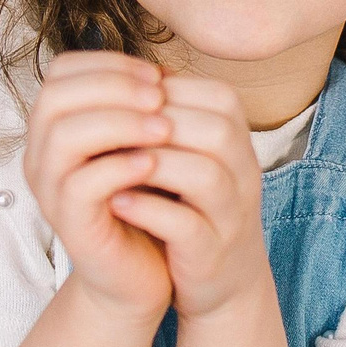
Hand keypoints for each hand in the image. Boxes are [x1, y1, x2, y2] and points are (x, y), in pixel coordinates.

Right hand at [24, 49, 174, 322]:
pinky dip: (120, 166)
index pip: (62, 72)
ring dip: (119, 123)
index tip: (157, 76)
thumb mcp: (139, 146)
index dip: (109, 65)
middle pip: (55, 96)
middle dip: (113, 87)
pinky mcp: (67, 224)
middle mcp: (40, 155)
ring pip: (64, 136)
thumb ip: (137, 110)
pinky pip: (80, 184)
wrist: (142, 272)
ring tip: (164, 128)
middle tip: (160, 96)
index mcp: (53, 128)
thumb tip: (162, 69)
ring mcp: (49, 190)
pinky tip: (154, 163)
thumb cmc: (144, 201)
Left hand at [106, 73, 270, 319]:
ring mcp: (234, 213)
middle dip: (151, 125)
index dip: (148, 94)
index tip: (103, 103)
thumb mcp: (181, 149)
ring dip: (151, 165)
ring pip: (206, 174)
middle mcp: (245, 170)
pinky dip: (149, 211)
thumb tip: (109, 69)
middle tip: (100, 129)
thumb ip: (158, 114)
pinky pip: (188, 226)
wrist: (221, 277)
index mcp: (236, 135)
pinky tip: (114, 202)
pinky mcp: (214, 252)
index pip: (205, 95)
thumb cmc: (189, 202)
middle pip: (213, 129)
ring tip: (104, 163)